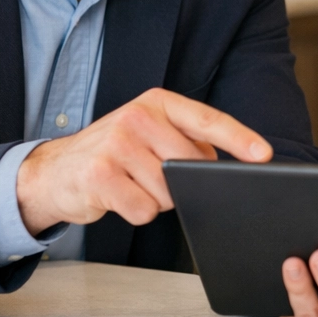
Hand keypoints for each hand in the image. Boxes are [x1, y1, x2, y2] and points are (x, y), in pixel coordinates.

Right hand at [16, 87, 271, 233]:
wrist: (53, 171)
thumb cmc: (113, 153)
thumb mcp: (149, 134)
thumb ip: (186, 142)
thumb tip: (227, 167)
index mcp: (156, 103)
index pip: (207, 119)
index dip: (240, 138)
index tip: (264, 155)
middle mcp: (136, 117)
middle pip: (190, 166)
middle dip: (180, 182)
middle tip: (151, 175)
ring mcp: (116, 144)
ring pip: (168, 193)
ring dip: (156, 200)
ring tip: (130, 184)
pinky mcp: (100, 175)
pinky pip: (144, 210)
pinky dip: (136, 213)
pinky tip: (117, 197)